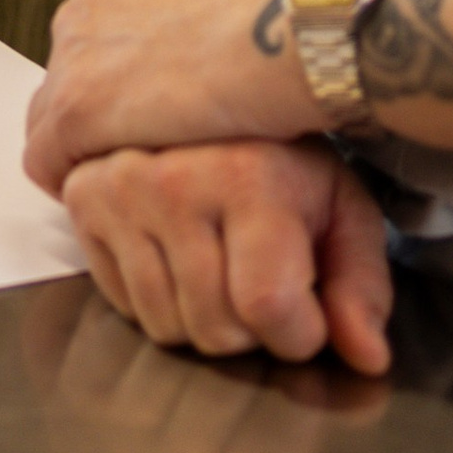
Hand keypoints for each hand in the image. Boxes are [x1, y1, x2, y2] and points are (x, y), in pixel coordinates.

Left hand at [25, 0, 311, 187]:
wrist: (288, 29)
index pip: (88, 45)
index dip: (118, 83)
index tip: (152, 109)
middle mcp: (77, 13)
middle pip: (67, 83)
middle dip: (99, 118)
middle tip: (151, 150)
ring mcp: (72, 63)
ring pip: (51, 124)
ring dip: (85, 154)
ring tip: (137, 182)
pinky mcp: (76, 114)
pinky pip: (48, 161)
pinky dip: (71, 182)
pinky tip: (115, 201)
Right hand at [60, 139, 392, 374]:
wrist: (210, 94)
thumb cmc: (285, 160)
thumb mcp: (342, 210)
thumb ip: (361, 286)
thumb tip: (369, 358)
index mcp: (248, 177)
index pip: (268, 307)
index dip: (299, 333)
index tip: (308, 310)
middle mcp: (173, 181)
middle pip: (215, 330)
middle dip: (250, 328)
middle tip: (260, 276)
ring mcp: (119, 191)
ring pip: (166, 327)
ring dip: (202, 317)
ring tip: (221, 264)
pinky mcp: (82, 200)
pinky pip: (123, 306)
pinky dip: (158, 299)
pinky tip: (179, 255)